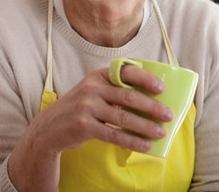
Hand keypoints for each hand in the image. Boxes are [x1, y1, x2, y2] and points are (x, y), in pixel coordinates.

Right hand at [8, 66, 173, 190]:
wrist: (49, 128)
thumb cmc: (80, 109)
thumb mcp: (93, 92)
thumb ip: (114, 90)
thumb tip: (151, 99)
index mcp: (98, 76)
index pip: (126, 72)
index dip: (146, 78)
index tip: (162, 88)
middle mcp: (92, 88)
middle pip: (128, 96)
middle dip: (152, 106)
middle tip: (169, 115)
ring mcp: (86, 107)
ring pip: (123, 117)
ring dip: (145, 126)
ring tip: (161, 132)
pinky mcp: (84, 126)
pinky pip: (114, 134)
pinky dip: (132, 141)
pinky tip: (145, 146)